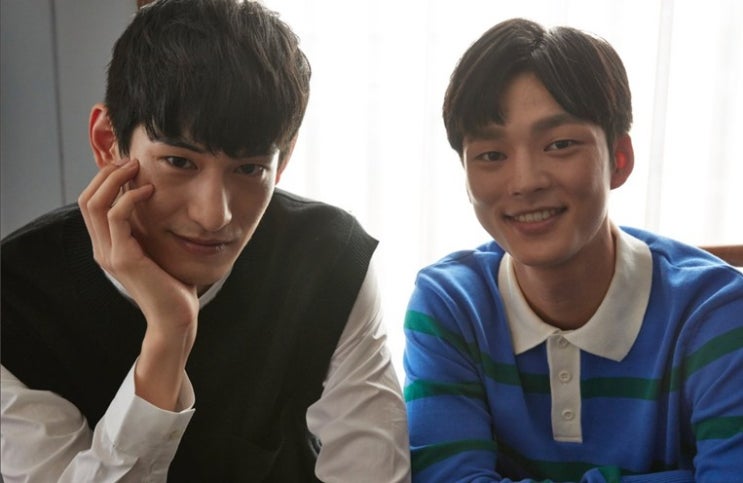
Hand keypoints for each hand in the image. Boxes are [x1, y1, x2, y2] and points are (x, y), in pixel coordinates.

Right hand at [78, 159, 197, 408]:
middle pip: (86, 199)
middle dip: (106, 174)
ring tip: (136, 167)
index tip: (128, 164)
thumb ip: (150, 231)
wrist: (175, 317)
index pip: (91, 204)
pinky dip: (130, 197)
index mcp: (108, 246)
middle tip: (130, 160)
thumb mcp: (158, 251)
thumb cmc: (173, 285)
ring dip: (114, 179)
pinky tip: (148, 190)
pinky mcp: (124, 258)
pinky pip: (117, 217)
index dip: (104, 180)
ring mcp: (110, 253)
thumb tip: (161, 204)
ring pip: (95, 204)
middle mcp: (102, 249)